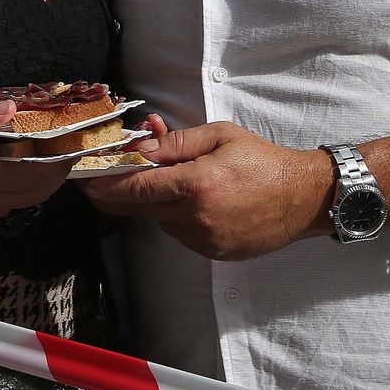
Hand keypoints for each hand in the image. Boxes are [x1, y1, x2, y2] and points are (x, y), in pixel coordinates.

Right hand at [0, 101, 75, 223]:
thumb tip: (12, 108)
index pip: (33, 173)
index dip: (57, 162)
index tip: (72, 148)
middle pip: (37, 191)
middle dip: (57, 174)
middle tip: (69, 153)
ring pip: (27, 201)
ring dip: (44, 184)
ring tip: (53, 161)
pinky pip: (12, 205)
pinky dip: (25, 190)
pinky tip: (25, 171)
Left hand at [81, 121, 333, 259]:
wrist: (304, 197)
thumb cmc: (263, 160)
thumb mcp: (220, 136)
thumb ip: (177, 143)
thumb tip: (142, 145)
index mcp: (196, 184)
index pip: (137, 187)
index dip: (107, 184)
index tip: (86, 181)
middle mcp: (197, 217)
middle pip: (141, 207)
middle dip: (122, 192)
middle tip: (104, 180)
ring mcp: (205, 239)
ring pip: (160, 220)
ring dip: (155, 203)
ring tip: (175, 182)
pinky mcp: (214, 253)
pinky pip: (180, 233)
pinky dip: (177, 218)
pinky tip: (194, 201)